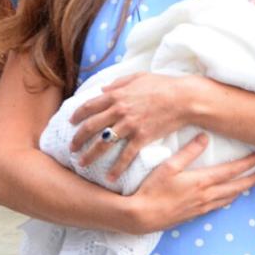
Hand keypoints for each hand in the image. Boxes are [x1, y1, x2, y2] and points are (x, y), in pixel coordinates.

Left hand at [70, 74, 200, 178]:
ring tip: (81, 164)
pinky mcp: (142, 138)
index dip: (77, 115)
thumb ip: (118, 83)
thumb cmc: (163, 85)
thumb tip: (103, 89)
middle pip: (90, 127)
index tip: (71, 123)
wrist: (183, 98)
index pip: (89, 106)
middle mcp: (119, 111)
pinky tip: (109, 177)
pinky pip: (125, 156)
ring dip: (90, 155)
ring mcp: (130, 125)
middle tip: (71, 148)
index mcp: (116, 95)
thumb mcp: (137, 77)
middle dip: (77, 139)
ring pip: (103, 143)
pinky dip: (116, 168)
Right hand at [129, 134, 254, 232]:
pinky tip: (228, 199)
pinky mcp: (195, 215)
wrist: (142, 216)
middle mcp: (206, 196)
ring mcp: (201, 207)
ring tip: (249, 186)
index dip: (247, 164)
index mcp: (202, 181)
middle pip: (234, 186)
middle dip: (250, 180)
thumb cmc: (152, 189)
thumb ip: (188, 152)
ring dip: (240, 191)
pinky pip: (217, 206)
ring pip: (227, 198)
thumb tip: (204, 137)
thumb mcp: (169, 166)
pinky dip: (227, 200)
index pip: (231, 171)